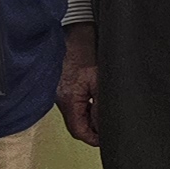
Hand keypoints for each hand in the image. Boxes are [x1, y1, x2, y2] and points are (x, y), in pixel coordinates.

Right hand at [56, 21, 101, 145]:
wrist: (73, 29)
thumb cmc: (85, 50)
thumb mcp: (100, 81)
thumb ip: (103, 107)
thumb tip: (107, 127)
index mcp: (68, 99)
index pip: (79, 132)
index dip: (95, 139)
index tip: (109, 138)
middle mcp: (60, 99)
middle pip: (77, 125)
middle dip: (94, 128)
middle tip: (110, 122)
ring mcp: (59, 93)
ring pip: (76, 115)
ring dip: (91, 115)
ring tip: (104, 106)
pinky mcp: (62, 87)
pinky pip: (74, 105)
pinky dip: (86, 106)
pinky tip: (96, 98)